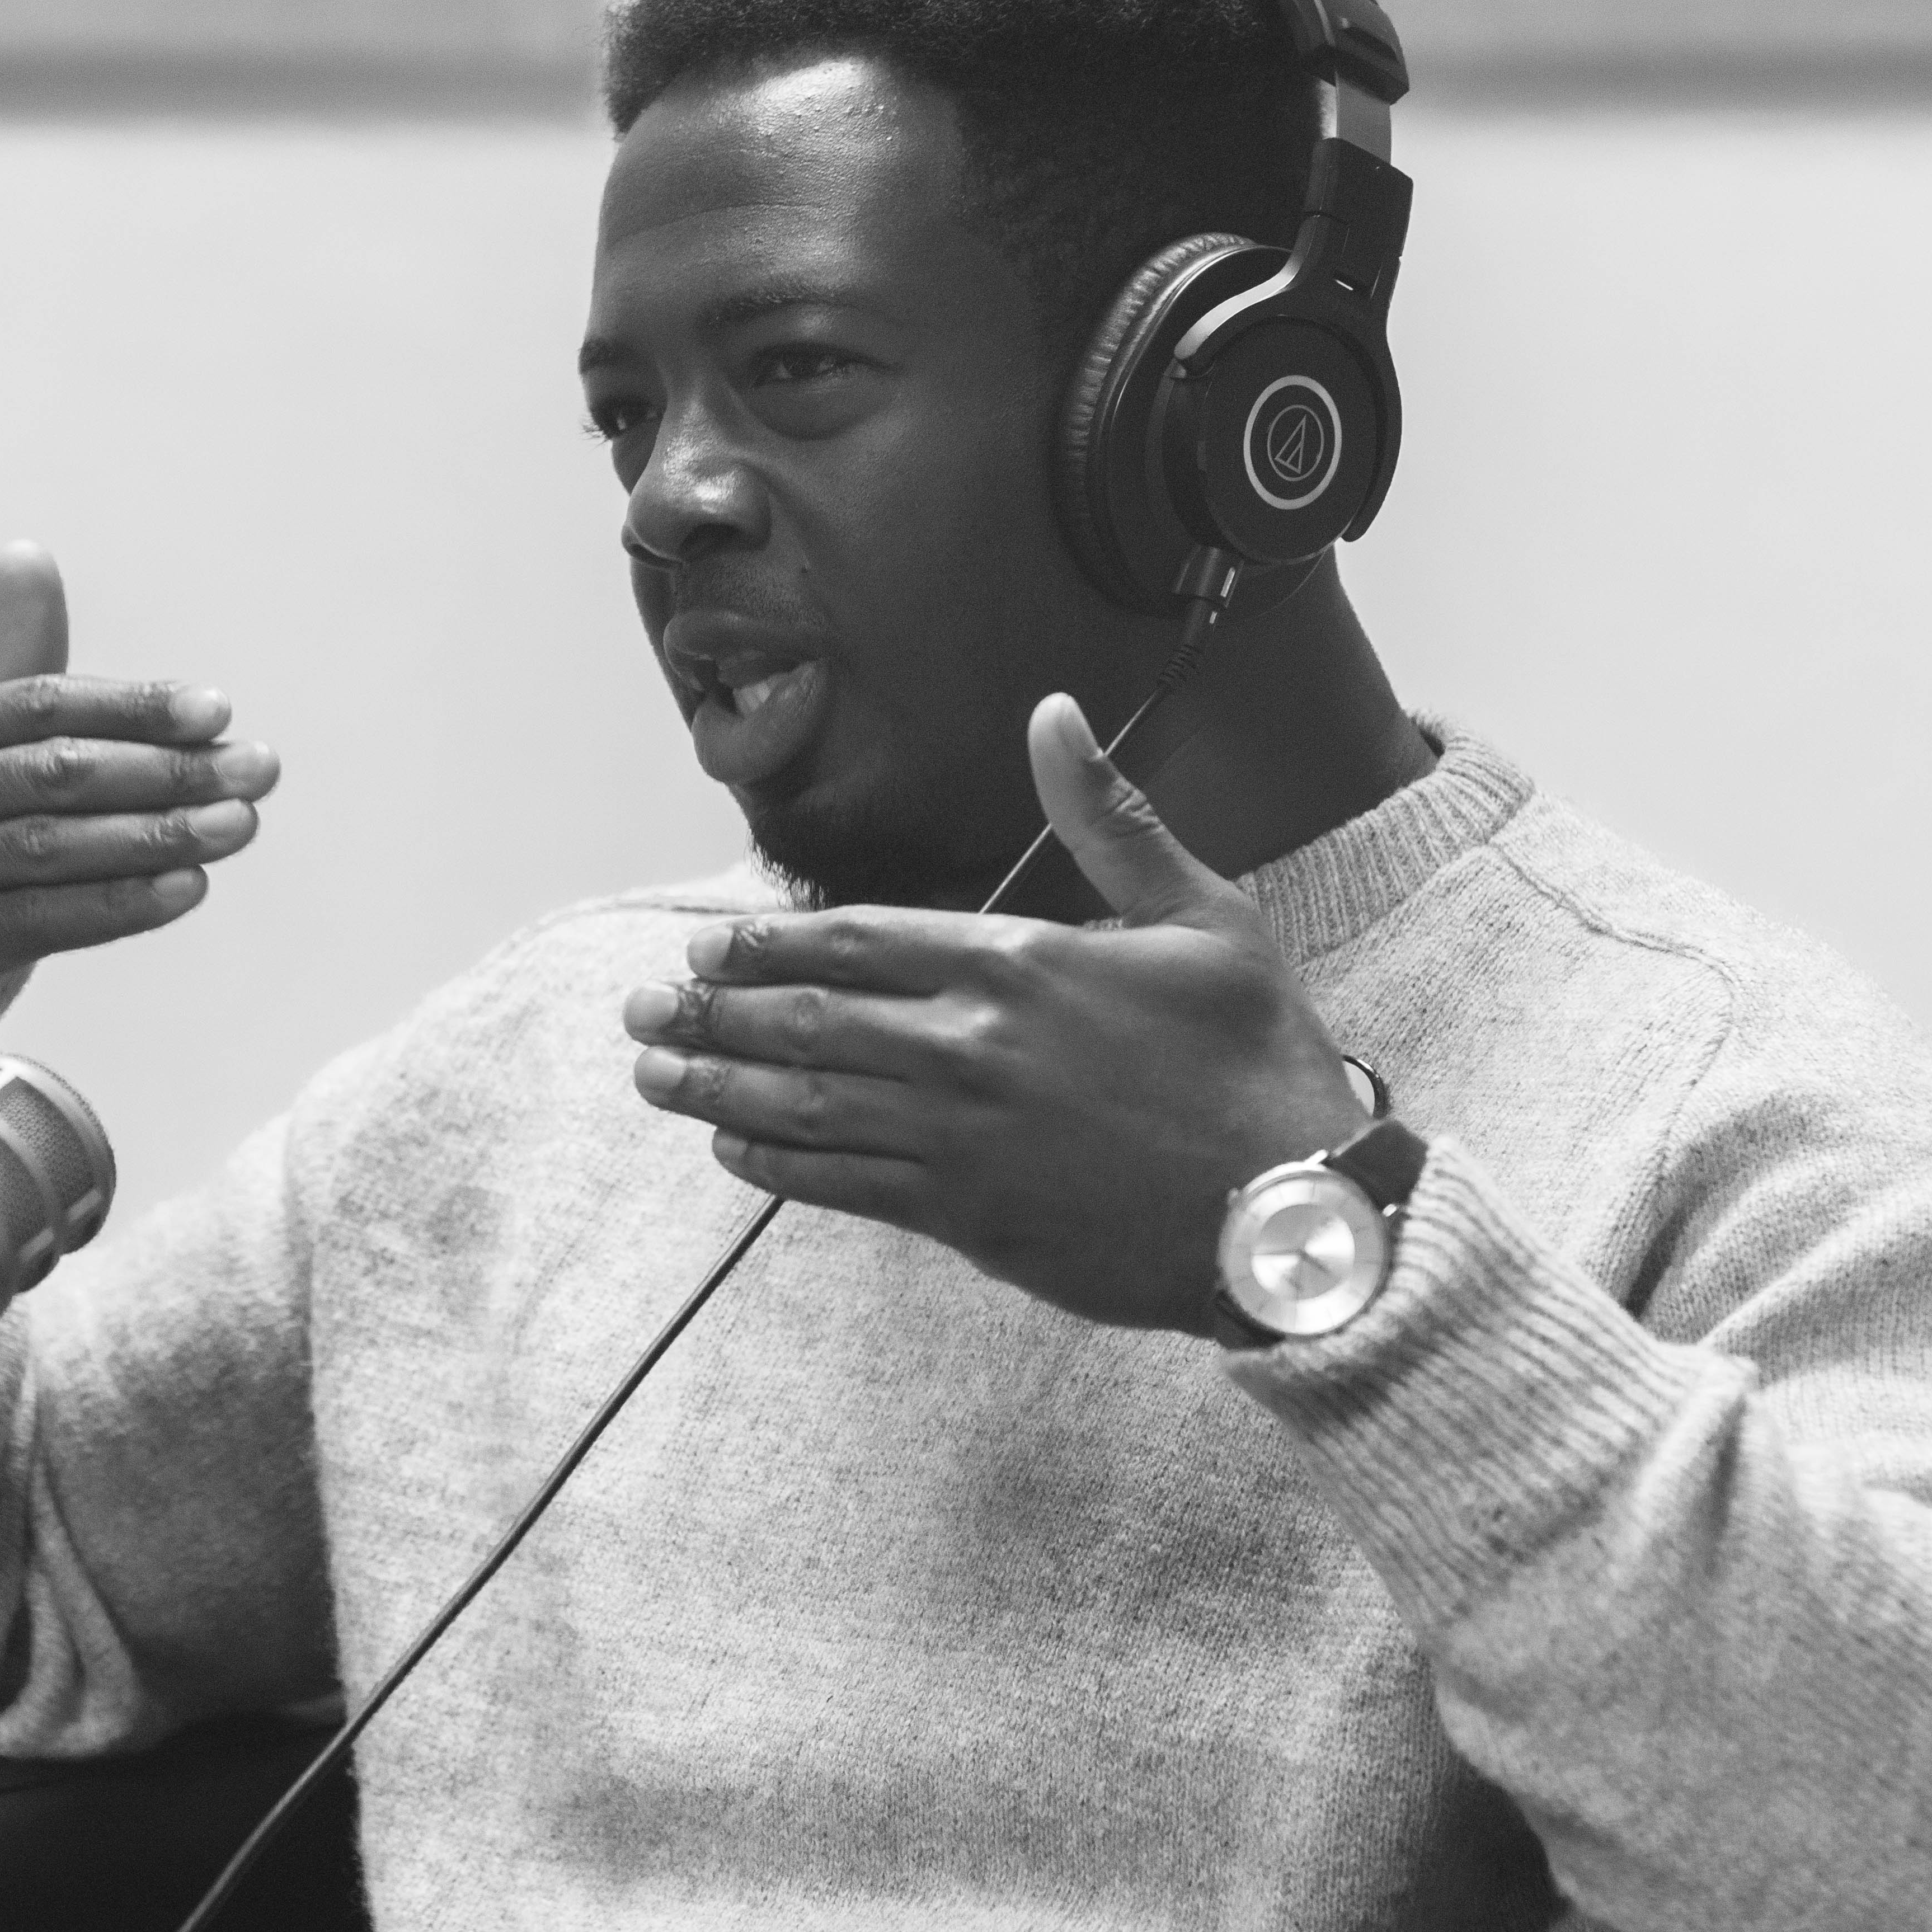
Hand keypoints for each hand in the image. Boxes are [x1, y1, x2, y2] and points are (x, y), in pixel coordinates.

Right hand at [0, 543, 280, 1141]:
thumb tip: (27, 552)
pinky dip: (122, 903)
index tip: (220, 712)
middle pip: (55, 772)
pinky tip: (189, 889)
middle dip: (168, 769)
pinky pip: (43, 920)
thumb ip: (11, 674)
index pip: (39, 704)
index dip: (134, 705)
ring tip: (240, 824)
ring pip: (55, 847)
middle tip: (260, 771)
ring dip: (161, 835)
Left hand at [622, 692, 1370, 1332]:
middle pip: (806, 1019)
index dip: (762, 940)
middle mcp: (970, 1047)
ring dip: (717, 1083)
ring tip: (652, 1071)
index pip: (853, 938)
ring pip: (805, 1103)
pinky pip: (842, 1186)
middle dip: (710, 1009)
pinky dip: (776, 1164)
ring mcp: (960, 1138)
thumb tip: (1054, 714)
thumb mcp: (1206, 916)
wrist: (1291, 1212)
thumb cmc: (1256, 1060)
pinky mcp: (967, 1217)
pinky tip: (732, 1146)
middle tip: (640, 1005)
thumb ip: (1113, 818)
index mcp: (1020, 963)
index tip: (702, 941)